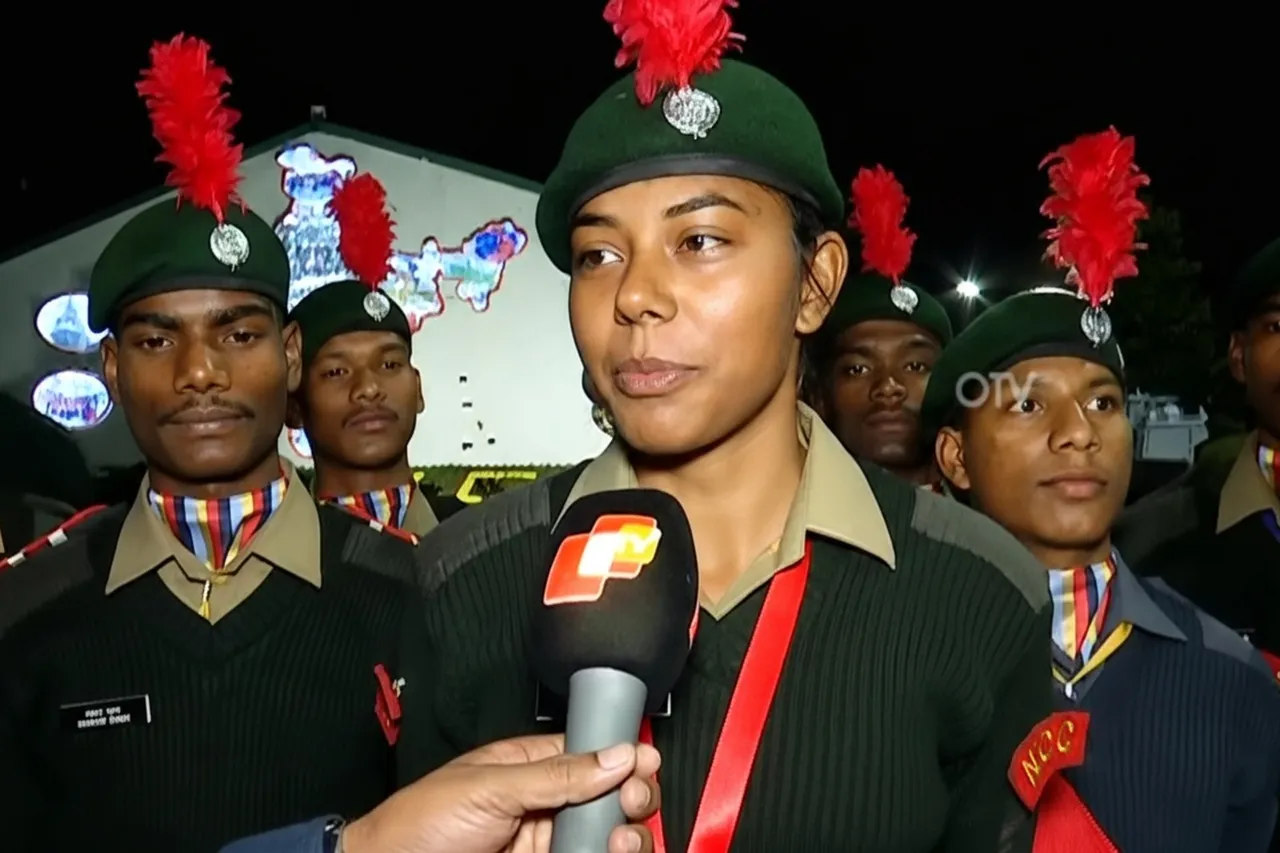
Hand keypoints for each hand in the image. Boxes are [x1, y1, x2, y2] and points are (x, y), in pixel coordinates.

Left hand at [341, 735, 660, 852]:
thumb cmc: (421, 822)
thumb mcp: (491, 787)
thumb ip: (557, 774)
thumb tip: (617, 754)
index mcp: (530, 766)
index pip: (592, 755)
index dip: (623, 757)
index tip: (646, 763)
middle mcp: (545, 805)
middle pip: (609, 798)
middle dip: (632, 798)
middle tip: (632, 803)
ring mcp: (546, 842)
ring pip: (608, 837)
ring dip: (628, 836)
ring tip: (622, 839)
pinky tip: (614, 852)